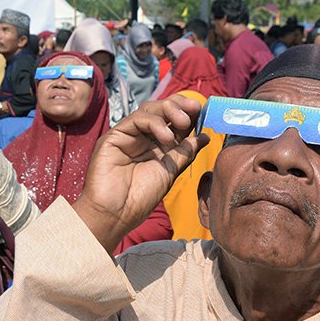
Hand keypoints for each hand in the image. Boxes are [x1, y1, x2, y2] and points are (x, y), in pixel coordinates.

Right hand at [73, 95, 208, 252]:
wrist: (115, 214)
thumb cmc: (139, 198)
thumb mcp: (170, 172)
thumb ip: (185, 153)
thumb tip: (205, 136)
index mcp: (156, 147)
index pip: (173, 122)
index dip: (188, 113)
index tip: (204, 111)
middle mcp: (142, 138)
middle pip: (161, 111)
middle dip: (180, 105)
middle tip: (195, 108)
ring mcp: (128, 136)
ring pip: (149, 110)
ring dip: (169, 111)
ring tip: (183, 123)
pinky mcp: (114, 136)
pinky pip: (136, 120)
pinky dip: (154, 124)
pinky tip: (166, 138)